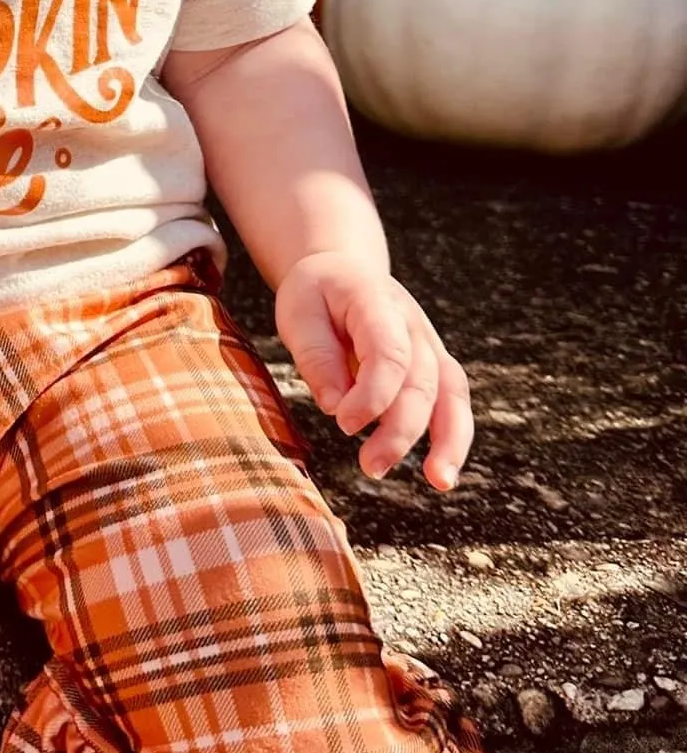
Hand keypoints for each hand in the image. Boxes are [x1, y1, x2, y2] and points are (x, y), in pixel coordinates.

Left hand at [273, 251, 471, 490]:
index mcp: (377, 303)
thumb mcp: (298, 313)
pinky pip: (454, 403)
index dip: (372, 395)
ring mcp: (430, 346)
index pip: (390, 353)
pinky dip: (454, 438)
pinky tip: (442, 474)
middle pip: (421, 383)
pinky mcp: (435, 367)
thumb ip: (316, 357)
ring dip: (448, 441)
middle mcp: (414, 325)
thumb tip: (335, 406)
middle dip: (400, 430)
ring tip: (438, 482)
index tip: (344, 423)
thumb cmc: (316, 294)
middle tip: (370, 466)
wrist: (343, 270)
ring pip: (452, 395)